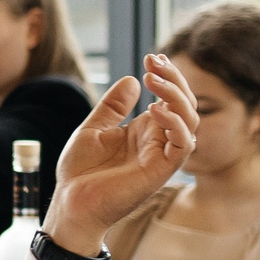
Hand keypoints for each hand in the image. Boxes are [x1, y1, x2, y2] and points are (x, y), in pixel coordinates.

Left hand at [39, 55, 197, 257]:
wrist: (69, 203)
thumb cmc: (80, 173)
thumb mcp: (93, 129)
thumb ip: (114, 106)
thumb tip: (132, 80)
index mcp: (144, 131)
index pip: (170, 99)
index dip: (167, 76)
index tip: (151, 57)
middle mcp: (157, 142)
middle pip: (185, 105)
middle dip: (174, 79)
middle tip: (154, 62)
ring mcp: (161, 157)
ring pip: (189, 121)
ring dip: (176, 95)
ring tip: (153, 79)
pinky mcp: (160, 172)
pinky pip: (182, 145)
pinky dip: (174, 123)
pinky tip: (154, 108)